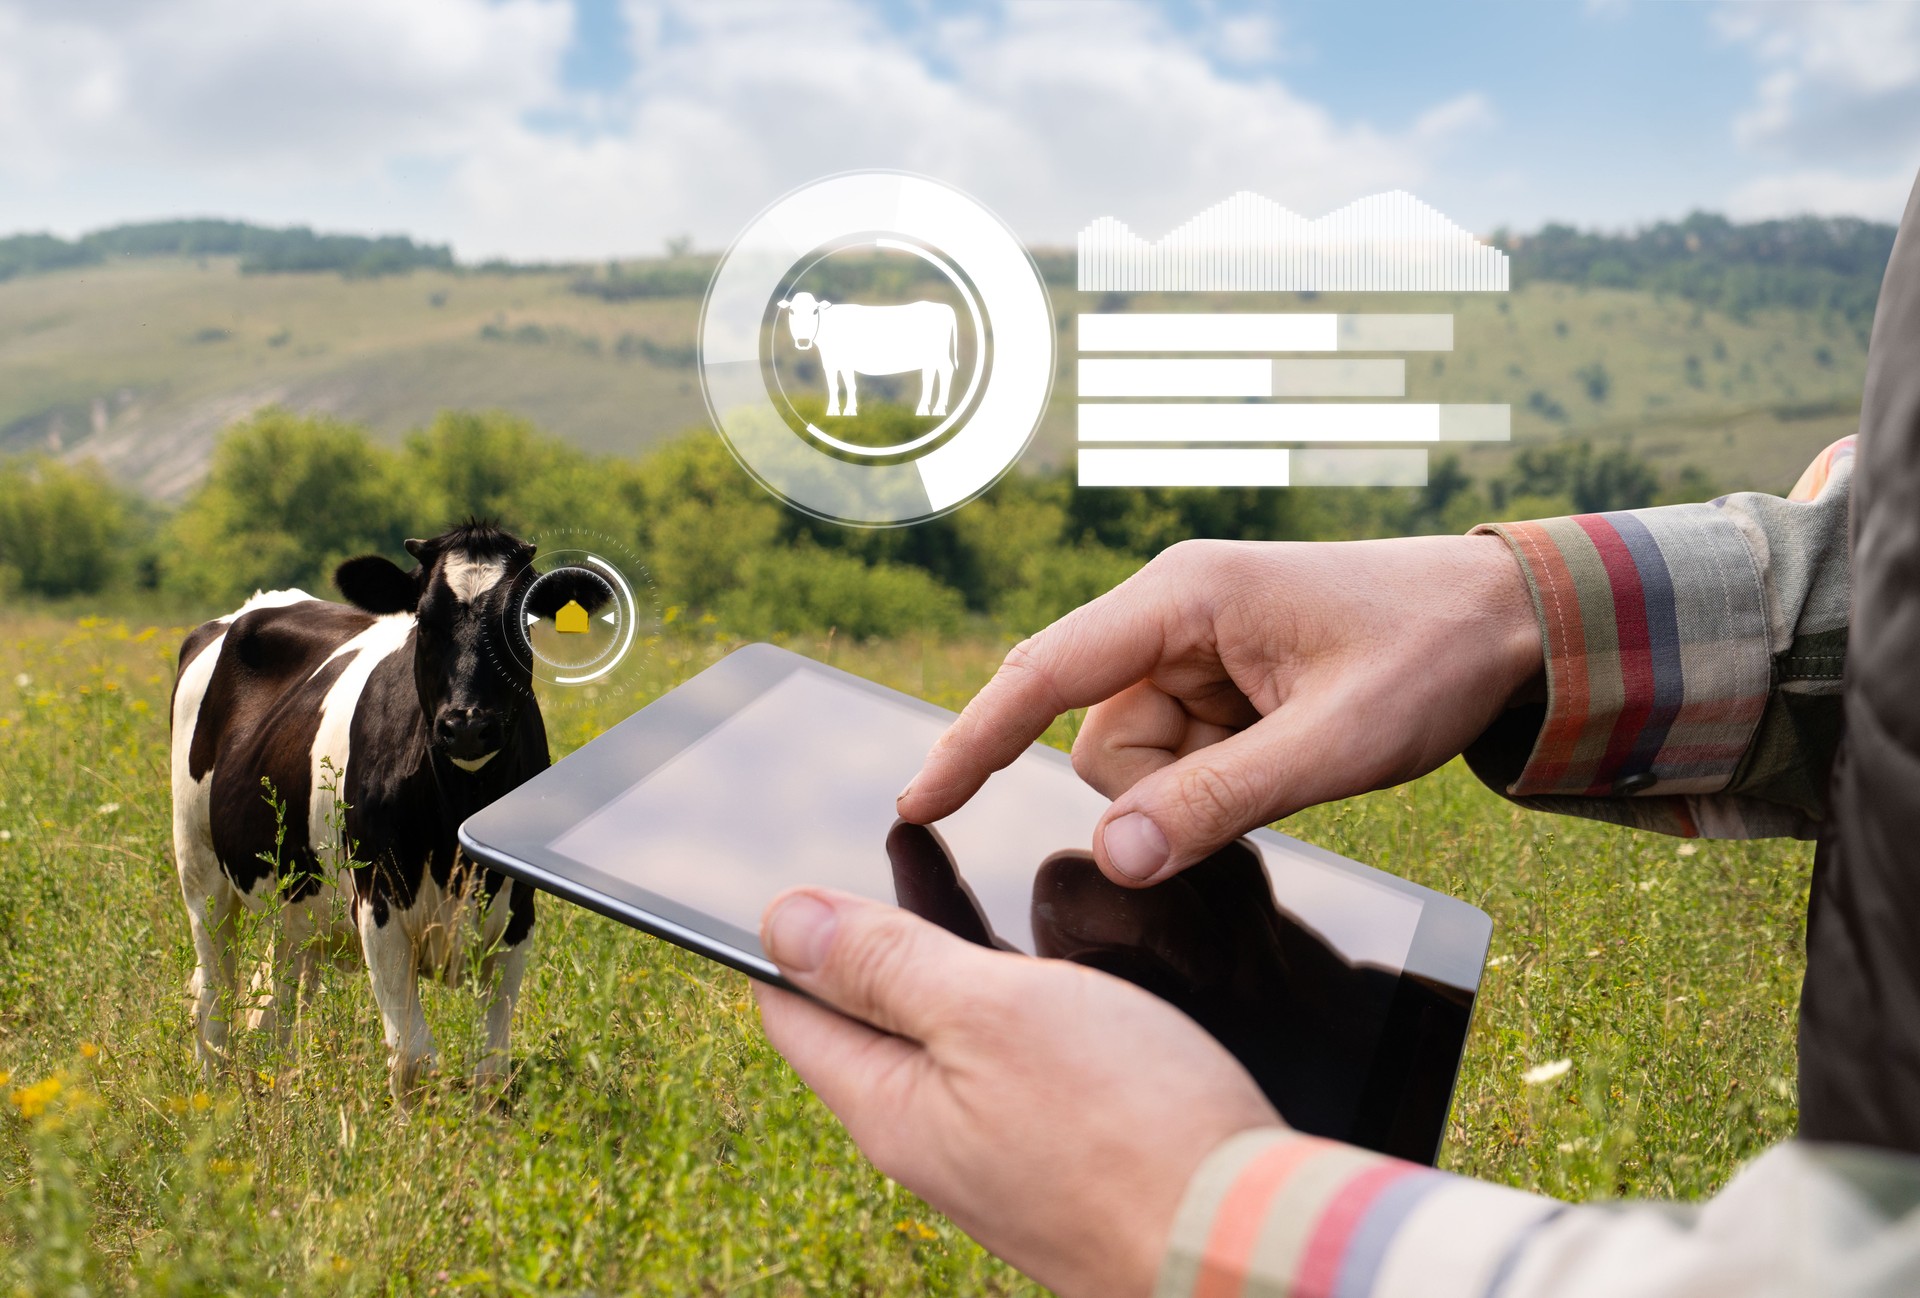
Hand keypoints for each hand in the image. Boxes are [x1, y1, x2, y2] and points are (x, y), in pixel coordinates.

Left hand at [753, 888, 1282, 1297]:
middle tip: (895, 856)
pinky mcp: (1057, 1158)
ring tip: (959, 886)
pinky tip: (1042, 973)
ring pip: (941, 1039)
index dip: (793, 932)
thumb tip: (781, 920)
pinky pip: (1004, 1065)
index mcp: (889, 1108)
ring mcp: (994, 1153)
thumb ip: (885, 964)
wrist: (1247, 1241)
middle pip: (866, 1021)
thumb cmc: (1127, 1128)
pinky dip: (1003, 1003)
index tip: (810, 869)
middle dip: (871, 938)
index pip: (792, 1009)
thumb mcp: (988, 1012)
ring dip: (942, 962)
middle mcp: (929, 1141)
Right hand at [897, 535, 1540, 885]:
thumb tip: (1113, 856)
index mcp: (1184, 597)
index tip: (918, 802)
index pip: (1042, 674)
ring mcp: (1194, 647)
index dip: (974, 742)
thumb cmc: (1430, 658)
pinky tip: (1289, 750)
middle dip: (1157, 788)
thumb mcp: (1334, 744)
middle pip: (1096, 738)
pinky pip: (1179, 755)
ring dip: (1196, 786)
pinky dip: (1219, 777)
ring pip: (1135, 758)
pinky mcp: (1218, 678)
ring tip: (1293, 754)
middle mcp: (1172, 613)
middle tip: (1264, 777)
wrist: (1510, 623)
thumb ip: (1219, 802)